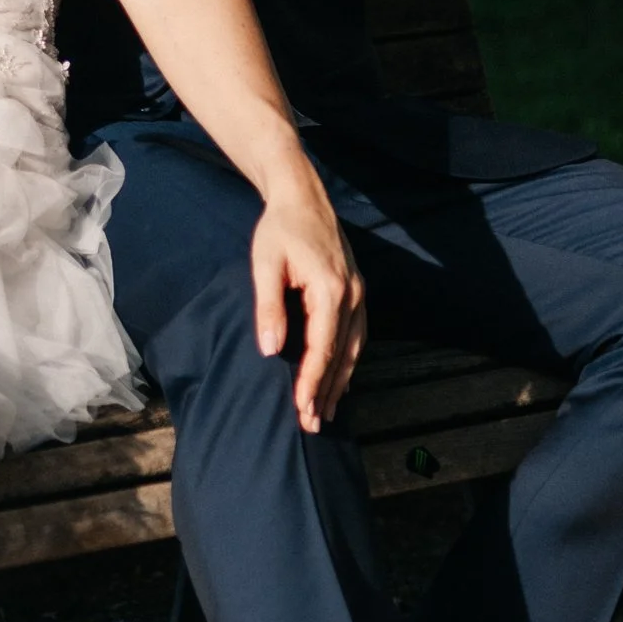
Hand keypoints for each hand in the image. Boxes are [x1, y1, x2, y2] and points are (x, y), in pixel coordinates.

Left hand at [250, 178, 365, 434]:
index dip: (311, 381)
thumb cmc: (278, 229)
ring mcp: (358, 294)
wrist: (303, 196)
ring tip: (326, 412)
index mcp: (329, 289)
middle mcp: (351, 295)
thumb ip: (268, 306)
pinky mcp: (356, 292)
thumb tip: (269, 349)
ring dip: (340, 382)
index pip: (321, 348)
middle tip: (313, 425)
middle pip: (341, 355)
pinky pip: (357, 336)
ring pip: (354, 349)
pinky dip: (348, 361)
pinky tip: (339, 379)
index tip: (301, 409)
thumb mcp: (264, 264)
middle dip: (326, 391)